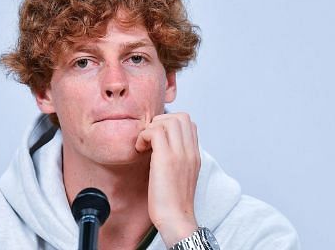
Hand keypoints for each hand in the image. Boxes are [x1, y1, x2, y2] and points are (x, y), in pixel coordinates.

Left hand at [135, 113, 200, 246]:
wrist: (175, 218)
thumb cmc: (172, 200)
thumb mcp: (178, 174)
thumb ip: (175, 157)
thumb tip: (158, 145)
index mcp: (194, 155)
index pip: (189, 122)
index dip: (170, 123)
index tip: (157, 137)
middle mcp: (191, 152)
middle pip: (181, 116)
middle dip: (160, 121)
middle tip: (149, 138)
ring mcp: (180, 154)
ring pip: (168, 120)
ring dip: (151, 128)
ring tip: (145, 144)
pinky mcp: (167, 159)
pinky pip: (155, 131)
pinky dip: (143, 136)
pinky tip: (140, 150)